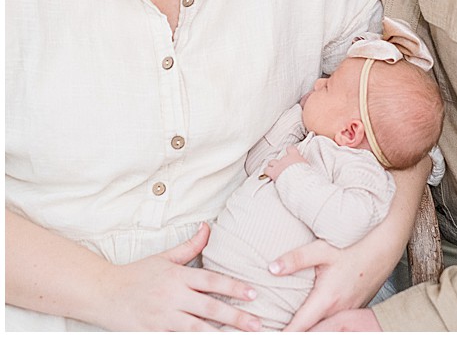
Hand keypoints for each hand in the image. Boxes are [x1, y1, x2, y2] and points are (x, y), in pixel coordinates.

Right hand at [97, 223, 261, 330]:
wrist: (101, 293)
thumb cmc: (136, 274)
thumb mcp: (164, 258)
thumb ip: (190, 246)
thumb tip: (208, 226)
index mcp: (177, 277)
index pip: (211, 281)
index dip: (233, 287)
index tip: (254, 294)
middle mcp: (171, 297)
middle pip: (208, 308)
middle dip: (235, 317)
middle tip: (258, 324)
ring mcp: (161, 318)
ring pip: (194, 329)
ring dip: (218, 335)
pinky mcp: (152, 333)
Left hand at [266, 146, 306, 180]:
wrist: (297, 181)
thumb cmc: (303, 174)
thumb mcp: (307, 167)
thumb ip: (304, 165)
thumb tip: (307, 167)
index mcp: (294, 156)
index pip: (290, 148)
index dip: (290, 150)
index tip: (290, 152)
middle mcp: (285, 159)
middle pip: (280, 156)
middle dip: (281, 161)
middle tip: (283, 165)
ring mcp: (278, 165)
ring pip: (271, 162)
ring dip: (272, 165)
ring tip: (274, 169)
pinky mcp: (273, 172)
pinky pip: (266, 170)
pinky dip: (267, 172)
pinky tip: (268, 175)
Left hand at [273, 239, 389, 331]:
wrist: (385, 248)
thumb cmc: (355, 247)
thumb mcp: (323, 249)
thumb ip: (296, 259)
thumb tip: (272, 268)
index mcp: (326, 299)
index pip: (298, 328)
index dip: (282, 334)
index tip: (266, 333)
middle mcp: (337, 310)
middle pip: (310, 332)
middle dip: (293, 331)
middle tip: (273, 328)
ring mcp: (347, 311)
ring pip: (323, 329)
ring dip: (308, 329)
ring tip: (290, 325)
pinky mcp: (353, 308)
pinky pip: (333, 322)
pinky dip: (321, 324)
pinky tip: (312, 319)